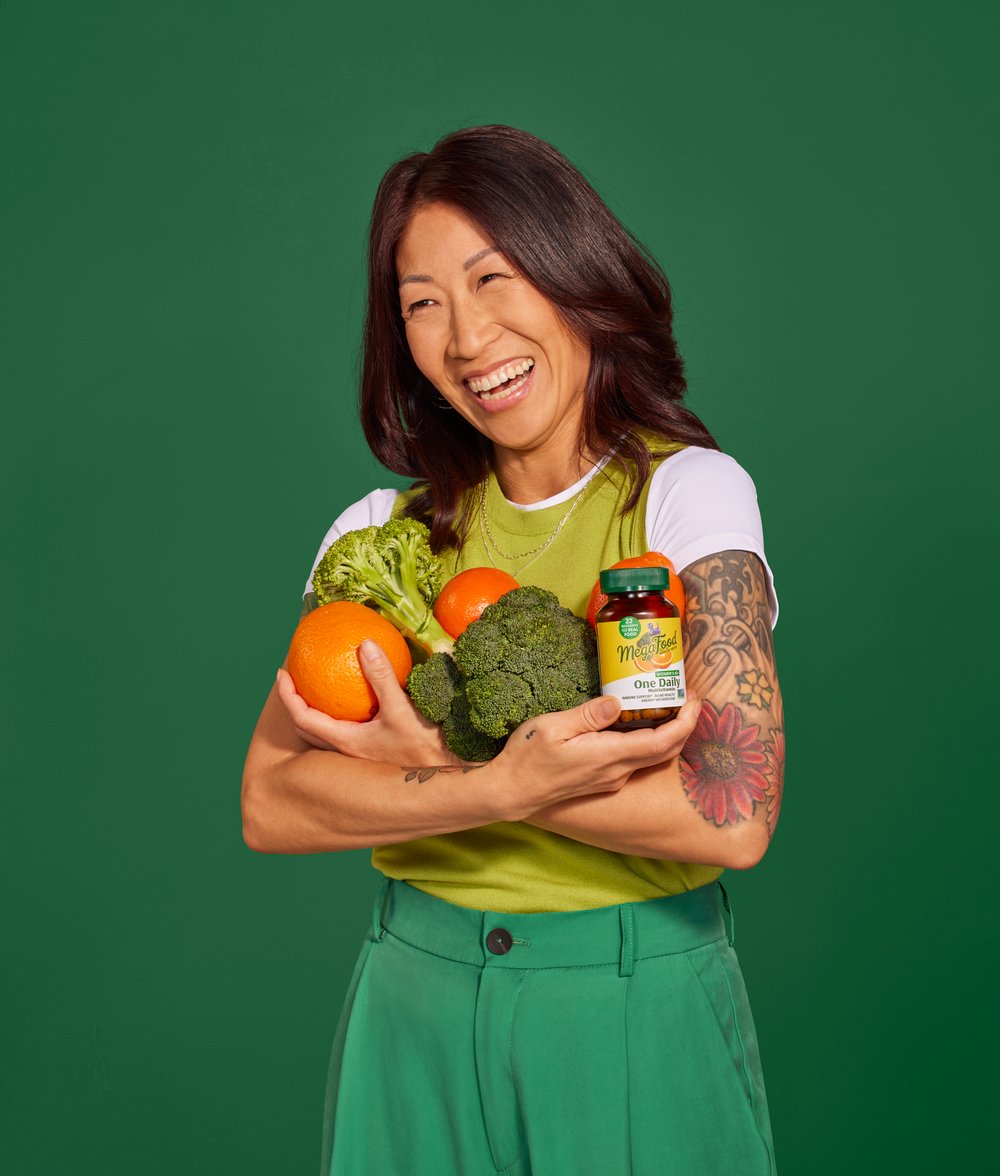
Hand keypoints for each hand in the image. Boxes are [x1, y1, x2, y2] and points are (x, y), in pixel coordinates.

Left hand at [276, 641, 457, 765]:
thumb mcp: (401, 708)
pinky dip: (338, 716)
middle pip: (306, 729)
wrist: (444, 776)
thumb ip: (382, 676)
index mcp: (345, 741)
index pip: (302, 718)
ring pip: (323, 735)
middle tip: (295, 679)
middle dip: (295, 704)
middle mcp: (345, 752)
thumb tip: (365, 644)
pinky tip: (355, 701)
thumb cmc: (423, 746)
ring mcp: (357, 756)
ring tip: (317, 689)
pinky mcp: (371, 754)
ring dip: (314, 712)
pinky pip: (344, 733)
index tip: (282, 673)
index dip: (288, 696)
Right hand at [493, 694, 702, 819]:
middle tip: (689, 695)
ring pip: (653, 757)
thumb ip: (588, 715)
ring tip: (669, 703)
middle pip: (666, 751)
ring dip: (669, 733)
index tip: (695, 698)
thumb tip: (618, 701)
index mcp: (608, 755)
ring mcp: (611, 779)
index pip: (662, 742)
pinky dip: (650, 741)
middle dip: (685, 724)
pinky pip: (637, 760)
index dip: (686, 721)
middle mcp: (617, 771)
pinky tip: (640, 722)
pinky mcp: (604, 780)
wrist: (513, 791)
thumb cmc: (528, 757)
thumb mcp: (553, 727)